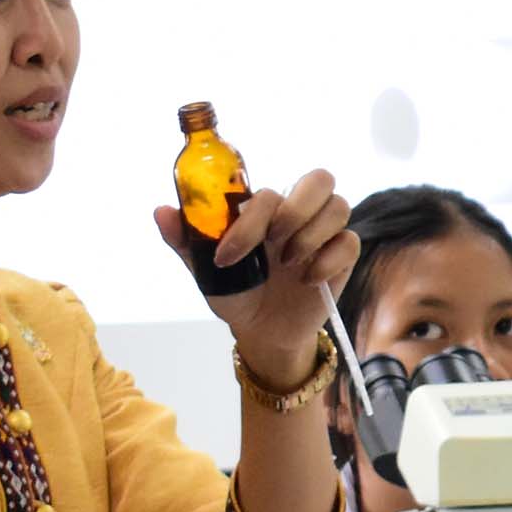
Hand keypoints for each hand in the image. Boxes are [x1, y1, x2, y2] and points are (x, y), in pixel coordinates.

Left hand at [166, 167, 357, 375]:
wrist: (262, 332)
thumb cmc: (235, 293)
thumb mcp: (204, 270)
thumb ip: (186, 239)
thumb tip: (161, 212)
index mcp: (265, 210)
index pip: (268, 193)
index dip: (250, 220)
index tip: (227, 256)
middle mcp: (298, 214)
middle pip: (319, 179)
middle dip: (297, 208)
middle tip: (278, 239)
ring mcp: (323, 234)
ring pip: (339, 205)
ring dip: (312, 235)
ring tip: (290, 263)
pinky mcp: (343, 258)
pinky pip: (350, 242)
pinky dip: (329, 261)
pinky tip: (308, 280)